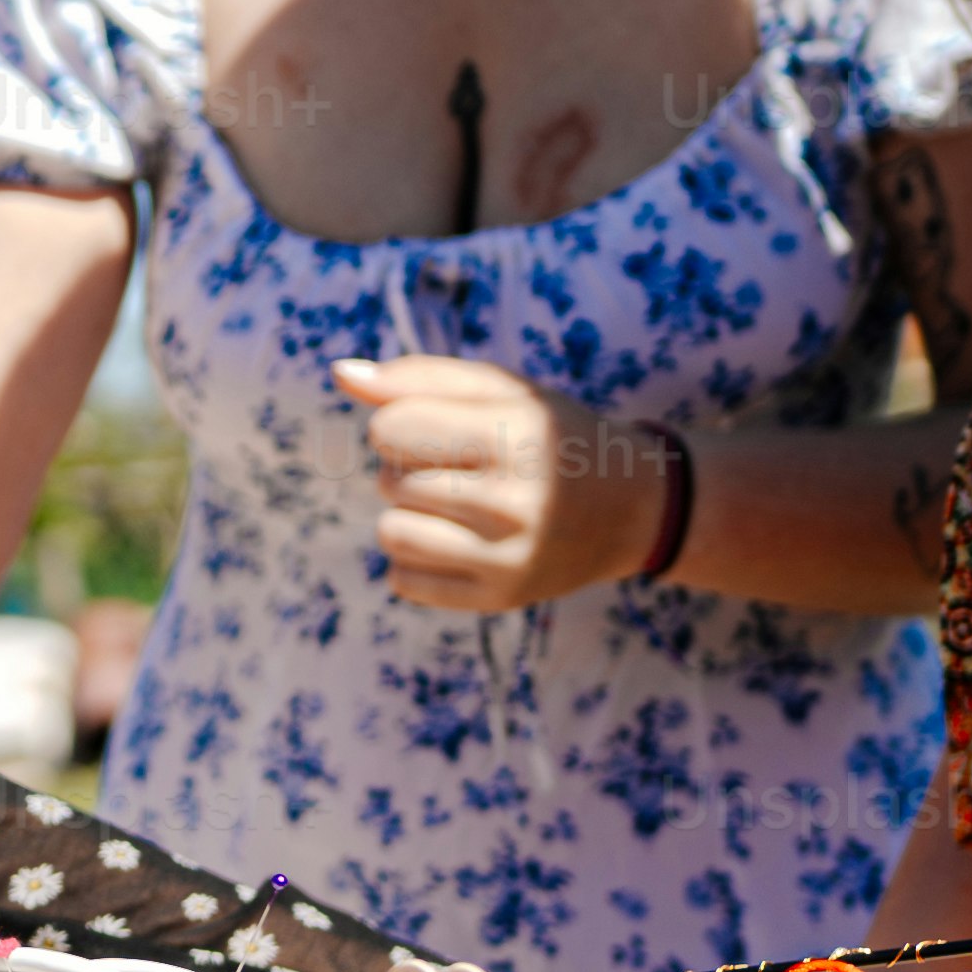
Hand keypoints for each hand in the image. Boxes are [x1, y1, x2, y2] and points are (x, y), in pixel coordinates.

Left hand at [335, 356, 650, 615]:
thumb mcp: (501, 390)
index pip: (392, 428)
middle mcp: (516, 501)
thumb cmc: (551, 437)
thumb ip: (418, 378)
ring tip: (449, 504)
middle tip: (457, 468)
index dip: (397, 423)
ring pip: (391, 534)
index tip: (432, 428)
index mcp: (517, 435)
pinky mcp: (500, 598)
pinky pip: (403, 582)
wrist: (631, 508)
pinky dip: (414, 559)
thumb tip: (340, 373)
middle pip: (390, 481)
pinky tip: (455, 541)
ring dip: (404, 514)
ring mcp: (509, 557)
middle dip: (406, 468)